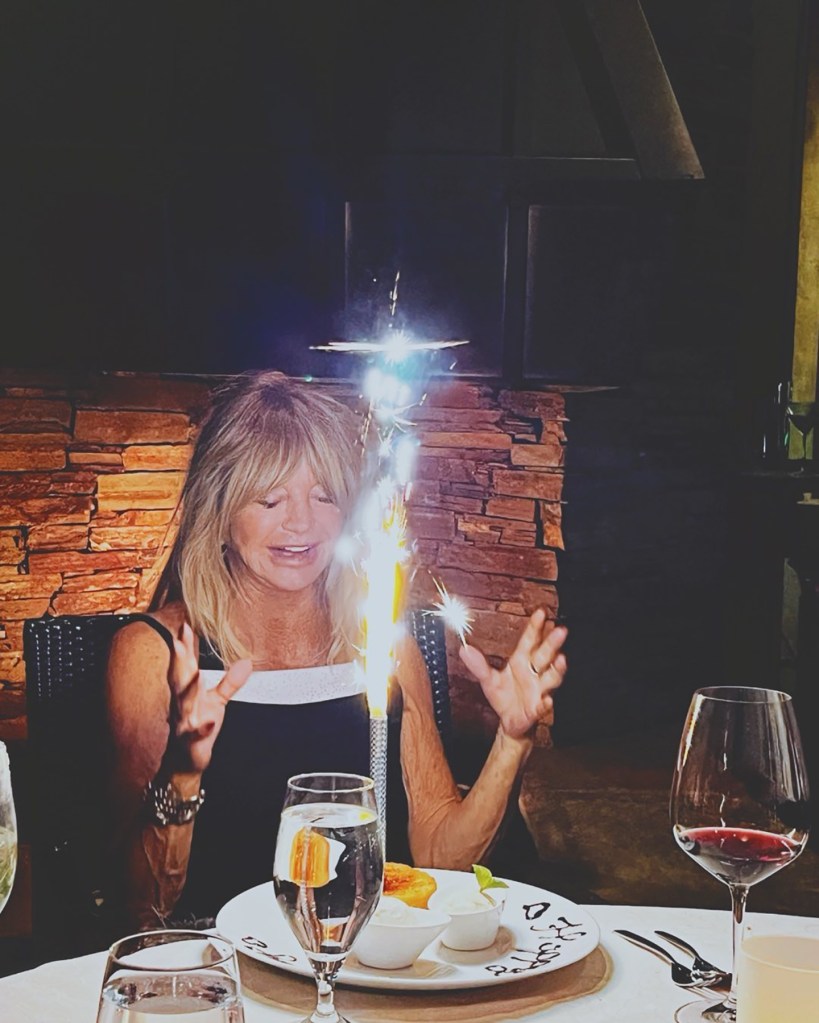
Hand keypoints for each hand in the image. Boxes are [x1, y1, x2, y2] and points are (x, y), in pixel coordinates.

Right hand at [168, 622, 252, 773]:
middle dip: (180, 661)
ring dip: (190, 690)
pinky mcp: (191, 741)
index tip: (185, 626)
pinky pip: (196, 734)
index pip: (184, 665)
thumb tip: (247, 661)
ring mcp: (184, 722)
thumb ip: (230, 681)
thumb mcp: (216, 701)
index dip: (184, 646)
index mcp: (185, 691)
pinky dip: (202, 728)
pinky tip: (209, 722)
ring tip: (198, 677)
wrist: (186, 760)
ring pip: (185, 705)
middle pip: (179, 680)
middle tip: (180, 643)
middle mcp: (181, 704)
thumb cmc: (198, 724)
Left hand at [458, 608, 566, 739]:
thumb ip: (478, 665)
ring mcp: (538, 689)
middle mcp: (534, 672)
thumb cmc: (503, 696)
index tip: (541, 613)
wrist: (509, 721)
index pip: (530, 641)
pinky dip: (545, 703)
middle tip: (559, 630)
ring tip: (560, 660)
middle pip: (545, 655)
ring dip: (557, 669)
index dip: (535, 627)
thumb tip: (464, 649)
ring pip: (551, 677)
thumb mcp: (488, 679)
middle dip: (552, 642)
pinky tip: (546, 701)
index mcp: (521, 661)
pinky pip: (543, 705)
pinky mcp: (537, 708)